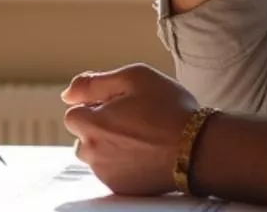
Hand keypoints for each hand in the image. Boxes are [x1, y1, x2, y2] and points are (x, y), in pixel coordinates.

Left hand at [61, 64, 200, 196]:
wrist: (199, 148)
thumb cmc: (169, 109)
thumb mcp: (134, 77)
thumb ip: (94, 82)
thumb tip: (67, 94)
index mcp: (91, 124)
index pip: (74, 113)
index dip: (95, 106)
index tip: (120, 105)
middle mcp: (92, 152)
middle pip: (82, 136)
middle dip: (98, 128)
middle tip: (131, 121)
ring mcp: (106, 173)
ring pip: (95, 156)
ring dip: (108, 146)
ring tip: (139, 138)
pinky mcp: (121, 187)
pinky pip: (111, 172)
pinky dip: (121, 163)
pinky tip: (144, 154)